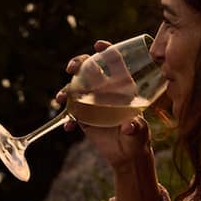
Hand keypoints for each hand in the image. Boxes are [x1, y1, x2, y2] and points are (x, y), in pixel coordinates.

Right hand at [58, 41, 159, 179]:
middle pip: (89, 68)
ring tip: (60, 99)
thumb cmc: (138, 138)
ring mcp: (92, 102)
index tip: (98, 45)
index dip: (106, 50)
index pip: (114, 62)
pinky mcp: (83, 117)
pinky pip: (71, 112)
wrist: (126, 155)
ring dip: (65, 90)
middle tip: (72, 69)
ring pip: (75, 87)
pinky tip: (68, 127)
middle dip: (78, 63)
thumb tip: (129, 126)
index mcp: (122, 87)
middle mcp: (105, 90)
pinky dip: (67, 118)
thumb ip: (136, 127)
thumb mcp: (140, 132)